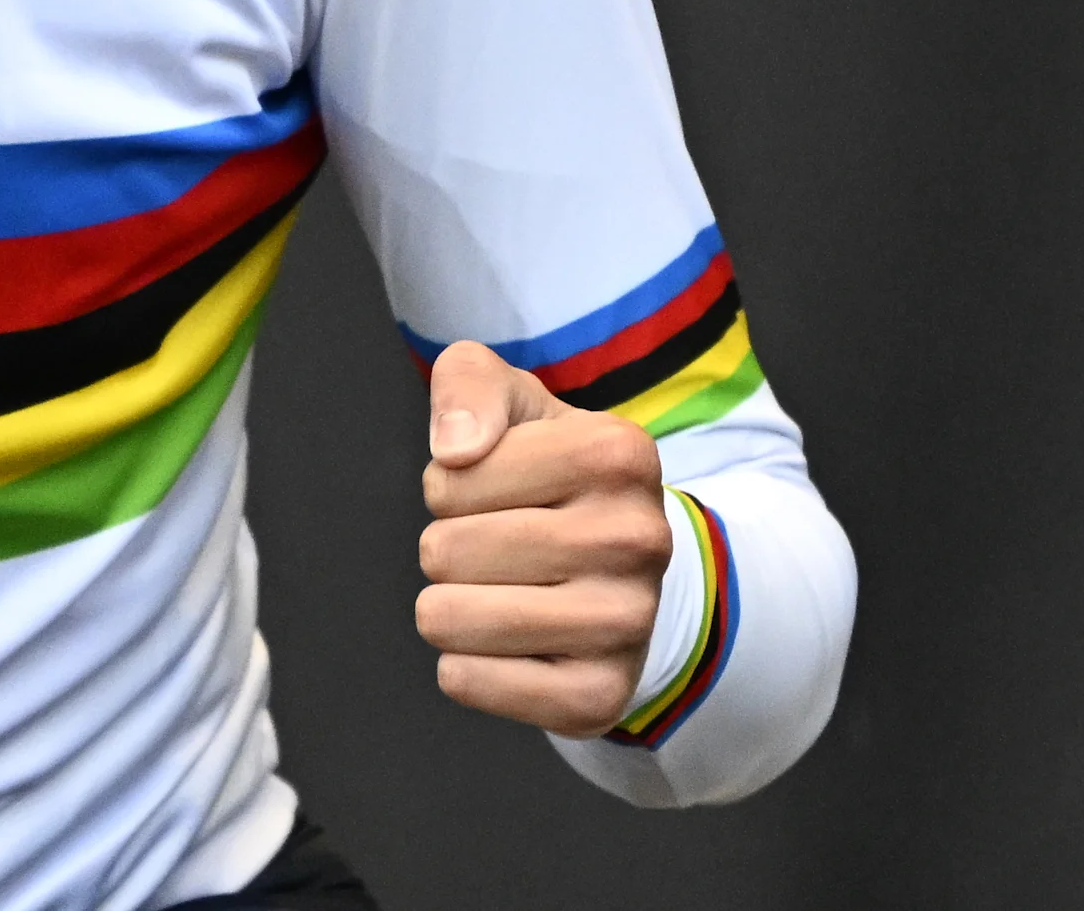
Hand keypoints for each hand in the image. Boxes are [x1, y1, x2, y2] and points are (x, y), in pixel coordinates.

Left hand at [414, 340, 671, 736]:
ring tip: (499, 590)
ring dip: (448, 606)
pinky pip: (468, 682)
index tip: (497, 490)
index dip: (448, 486)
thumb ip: (468, 386)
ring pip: (449, 619)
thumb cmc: (547, 472)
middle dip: (446, 547)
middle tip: (497, 546)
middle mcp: (640, 539)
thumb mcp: (511, 400)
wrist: (619, 567)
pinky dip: (463, 665)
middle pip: (444, 552)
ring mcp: (628, 623)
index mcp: (619, 453)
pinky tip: (505, 645)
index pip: (450, 479)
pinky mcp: (602, 697)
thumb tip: (455, 449)